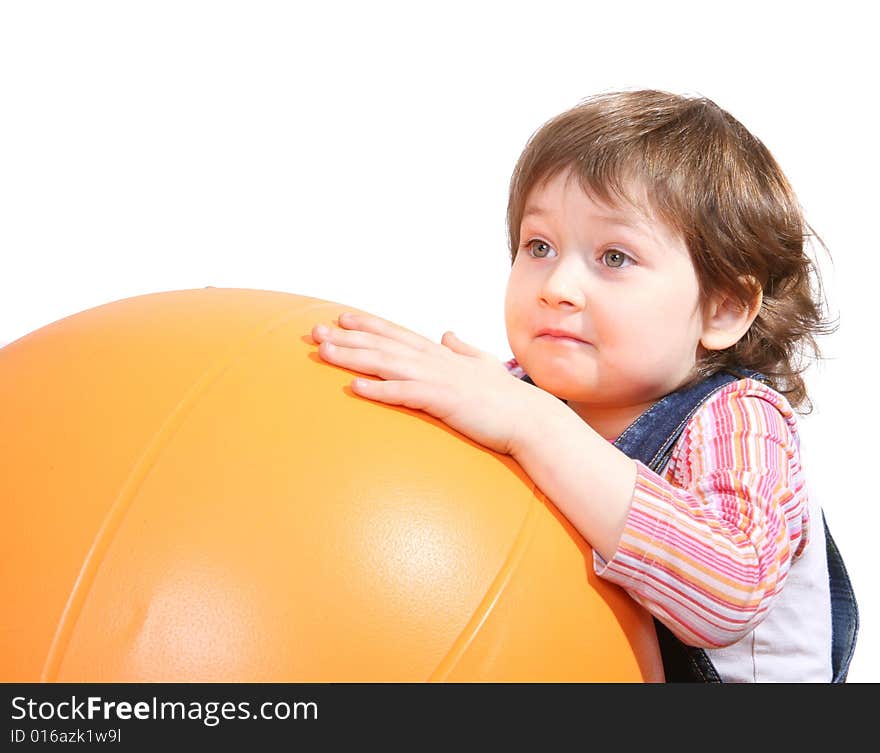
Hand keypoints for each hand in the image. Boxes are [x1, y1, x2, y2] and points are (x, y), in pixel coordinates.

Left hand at [311, 311, 543, 455]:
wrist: (530, 419)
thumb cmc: (506, 398)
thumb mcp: (482, 364)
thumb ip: (462, 348)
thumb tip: (447, 334)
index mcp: (441, 354)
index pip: (396, 334)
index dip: (367, 324)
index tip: (339, 317)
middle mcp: (435, 361)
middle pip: (383, 345)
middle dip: (347, 337)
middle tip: (314, 332)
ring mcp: (438, 380)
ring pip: (387, 364)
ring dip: (353, 358)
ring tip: (324, 353)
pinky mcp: (443, 402)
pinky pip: (405, 394)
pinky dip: (379, 390)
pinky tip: (355, 387)